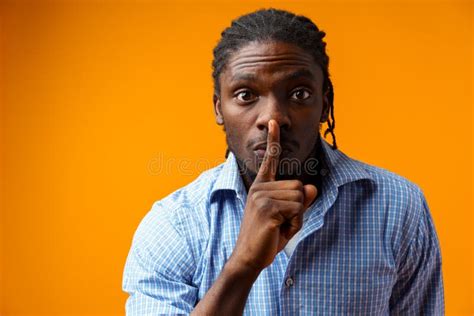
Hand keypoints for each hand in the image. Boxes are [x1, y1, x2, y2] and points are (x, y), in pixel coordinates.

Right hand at [230, 120, 316, 271]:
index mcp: (261, 187)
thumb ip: (299, 201)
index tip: (274, 123)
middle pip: (299, 186)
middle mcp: (260, 188)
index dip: (273, 140)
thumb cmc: (267, 236)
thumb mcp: (286, 216)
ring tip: (279, 227)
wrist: (249, 257)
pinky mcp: (267, 208)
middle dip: (298, 208)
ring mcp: (262, 197)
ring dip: (297, 217)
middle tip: (280, 222)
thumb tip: (311, 187)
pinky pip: (297, 210)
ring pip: (300, 198)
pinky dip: (295, 224)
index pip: (269, 160)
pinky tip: (279, 231)